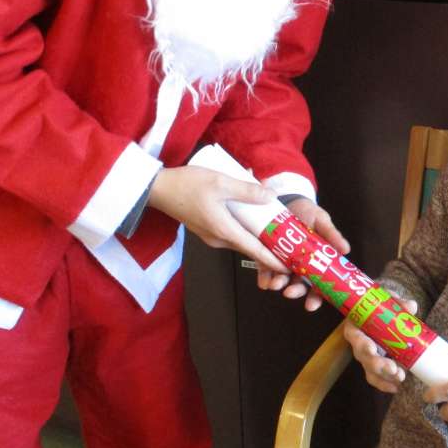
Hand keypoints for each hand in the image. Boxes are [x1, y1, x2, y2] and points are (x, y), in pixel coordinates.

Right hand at [147, 166, 285, 271]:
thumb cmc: (186, 185)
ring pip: (241, 235)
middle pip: (250, 244)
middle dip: (270, 241)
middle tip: (289, 237)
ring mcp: (211, 235)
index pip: (255, 251)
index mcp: (224, 231)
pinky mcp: (207, 227)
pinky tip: (249, 202)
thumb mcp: (221, 182)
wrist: (157, 188)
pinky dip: (244, 220)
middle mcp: (218, 238)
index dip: (274, 259)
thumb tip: (270, 197)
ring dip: (257, 226)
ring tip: (273, 213)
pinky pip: (231, 228)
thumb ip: (247, 191)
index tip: (289, 265)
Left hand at [256, 197, 350, 312]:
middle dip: (295, 291)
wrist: (288, 200)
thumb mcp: (322, 221)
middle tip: (290, 293)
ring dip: (278, 284)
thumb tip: (346, 249)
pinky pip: (264, 269)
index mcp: (316, 262)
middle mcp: (299, 265)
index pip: (318, 285)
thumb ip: (332, 236)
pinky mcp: (266, 254)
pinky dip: (264, 277)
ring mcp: (282, 261)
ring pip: (281, 279)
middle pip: (298, 285)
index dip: (316, 297)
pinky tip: (263, 281)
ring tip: (275, 284)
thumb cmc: (309, 213)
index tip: (311, 305)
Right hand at [343, 298, 418, 392]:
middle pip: (363, 357)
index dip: (362, 344)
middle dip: (377, 365)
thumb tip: (410, 307)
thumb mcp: (388, 300)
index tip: (372, 349)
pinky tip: (396, 388)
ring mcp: (366, 357)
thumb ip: (398, 303)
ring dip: (384, 377)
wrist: (384, 313)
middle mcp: (359, 343)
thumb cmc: (382, 306)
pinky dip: (386, 385)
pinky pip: (377, 379)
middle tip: (393, 368)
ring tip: (400, 377)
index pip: (355, 336)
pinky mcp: (375, 366)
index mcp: (357, 326)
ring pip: (370, 371)